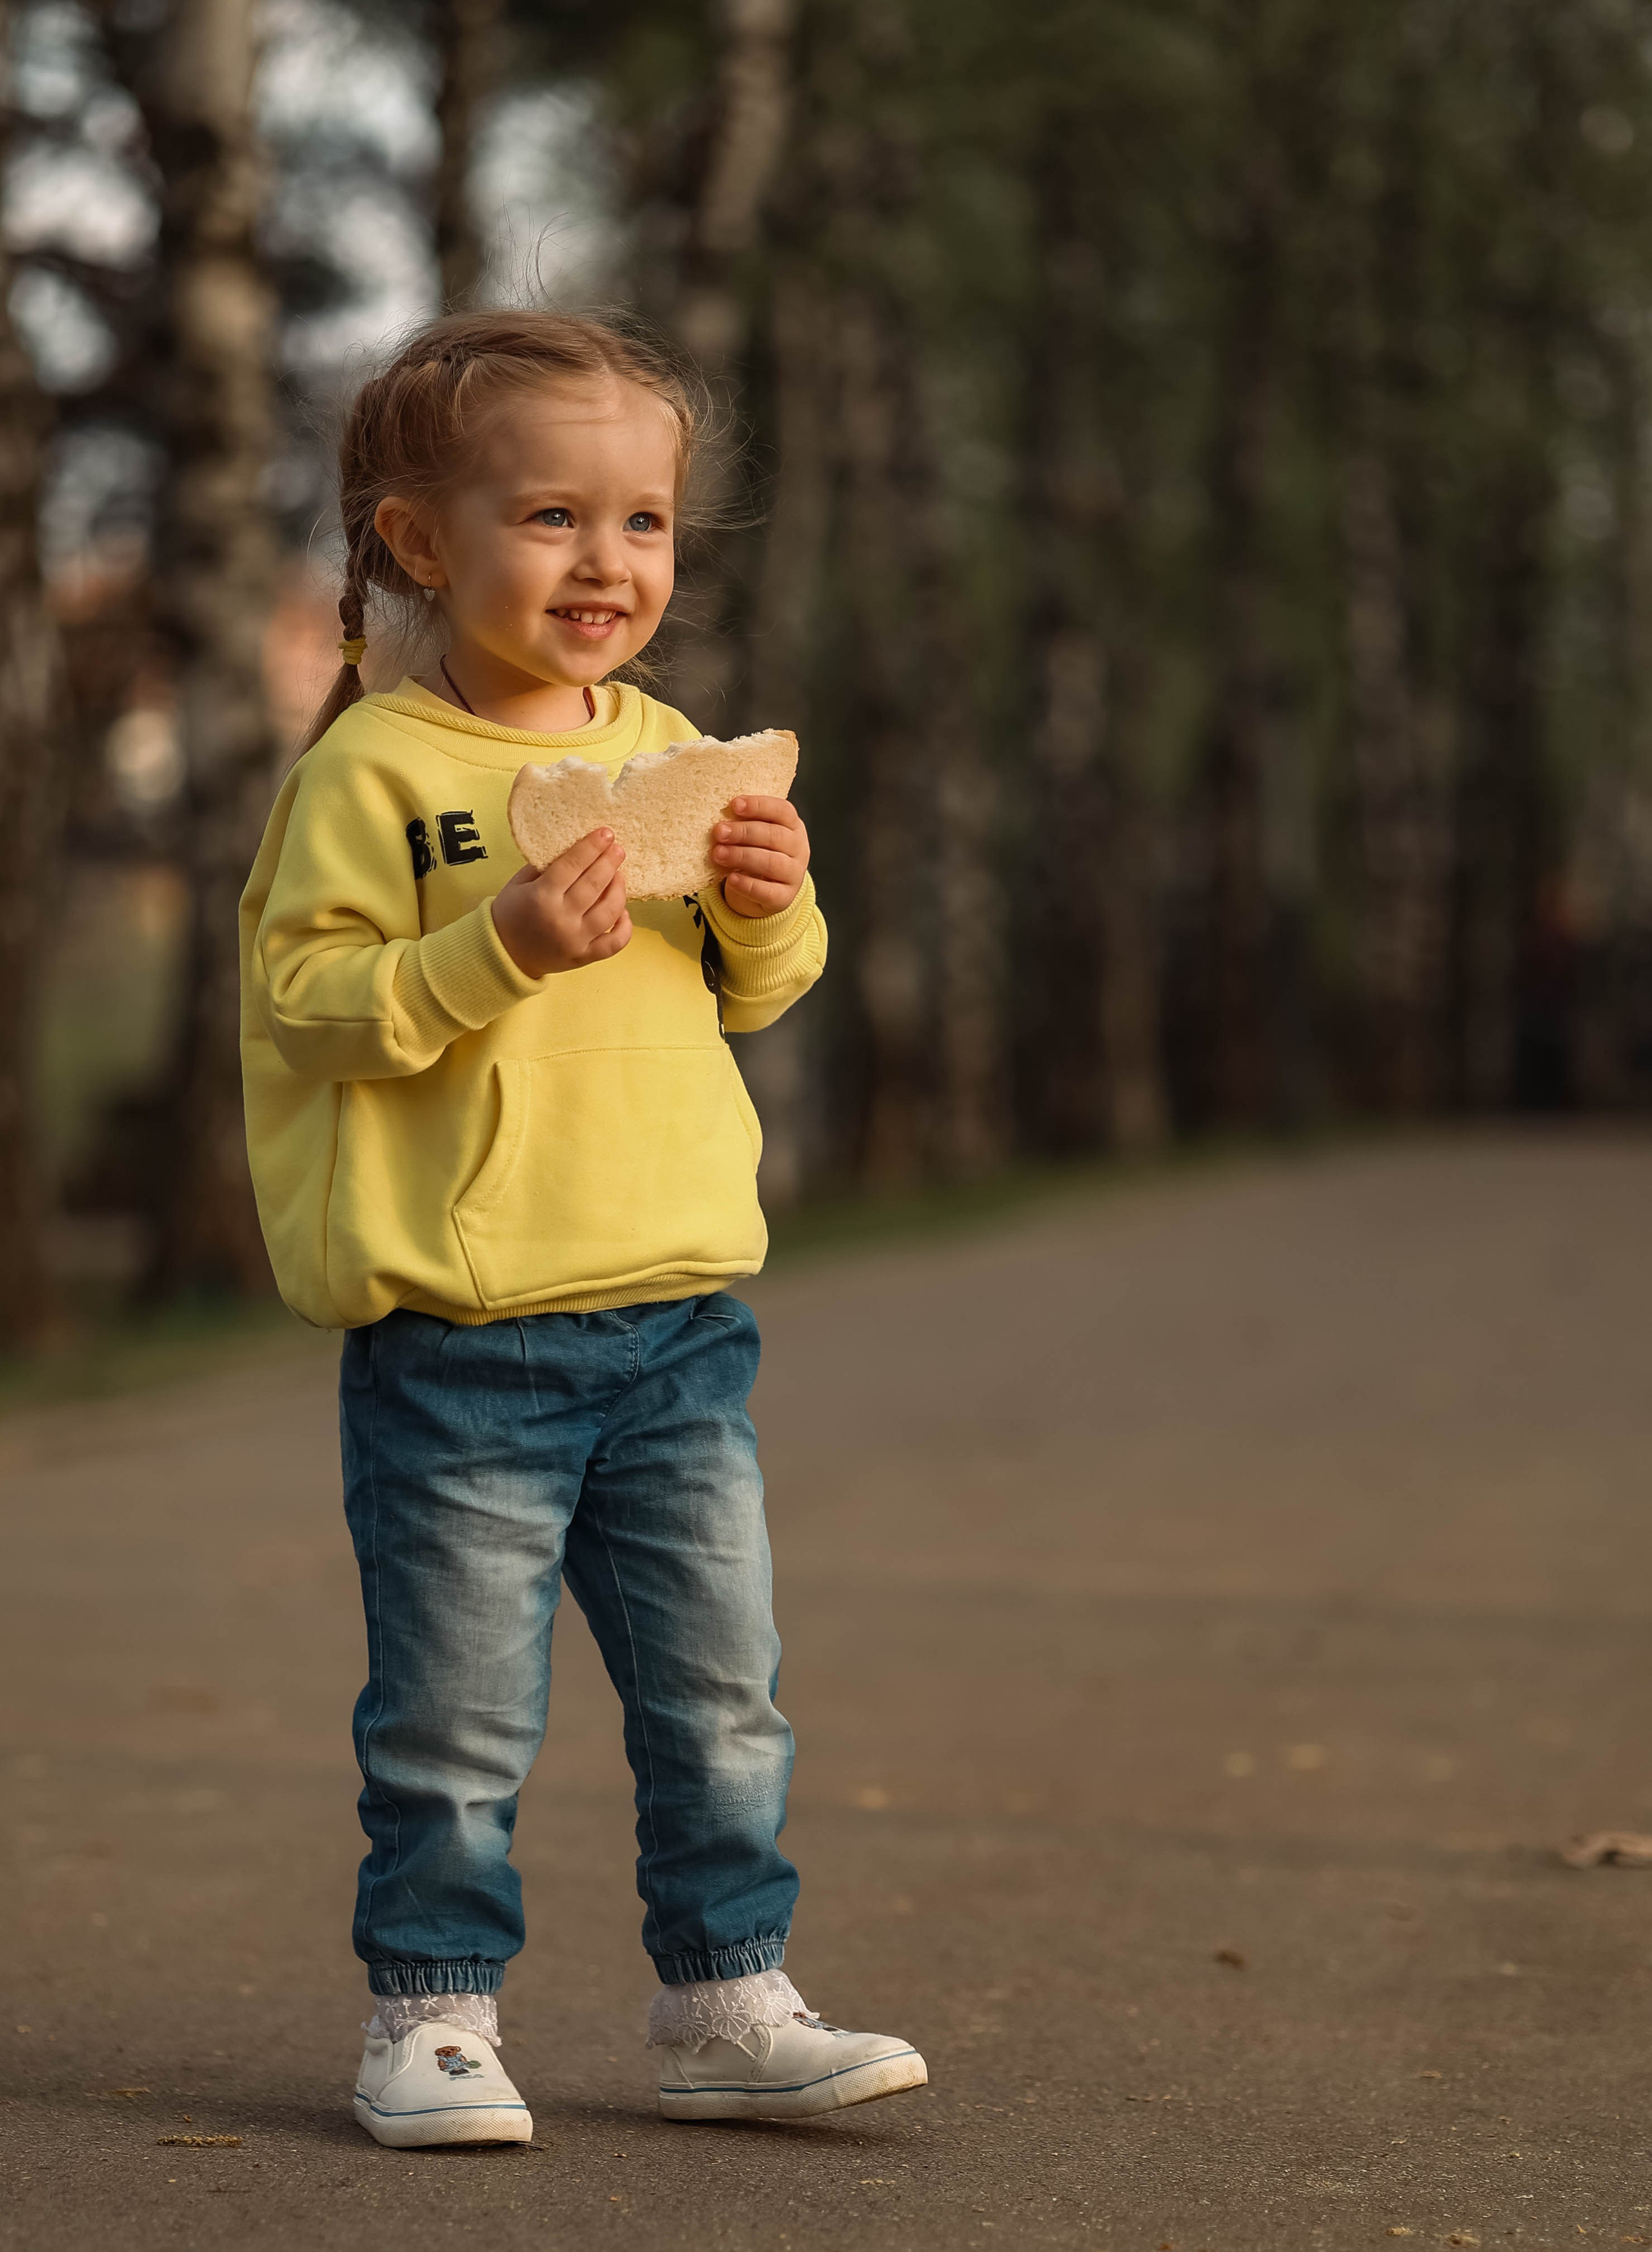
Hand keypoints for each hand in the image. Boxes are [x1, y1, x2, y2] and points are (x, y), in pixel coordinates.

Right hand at [491, 827, 631, 975]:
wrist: (504, 953)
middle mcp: (561, 918)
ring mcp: (575, 940)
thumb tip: (576, 848)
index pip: (573, 865)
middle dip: (609, 862)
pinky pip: (614, 944)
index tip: (606, 834)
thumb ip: (545, 866)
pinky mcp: (584, 957)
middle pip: (594, 884)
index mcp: (541, 896)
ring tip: (619, 876)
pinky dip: (625, 928)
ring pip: (609, 911)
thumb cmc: (511, 914)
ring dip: (619, 890)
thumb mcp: (519, 883)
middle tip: (618, 849)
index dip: (592, 847)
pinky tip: (623, 912)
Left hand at [712, 796, 810, 917]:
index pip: (782, 810)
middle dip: (744, 832)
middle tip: (719, 832)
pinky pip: (767, 892)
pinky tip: (731, 878)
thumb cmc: (759, 853)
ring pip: (771, 863)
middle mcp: (798, 848)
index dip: (759, 806)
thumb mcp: (756, 835)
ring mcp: (794, 874)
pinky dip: (747, 885)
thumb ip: (745, 823)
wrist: (767, 889)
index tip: (735, 804)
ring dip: (742, 856)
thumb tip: (721, 817)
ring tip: (718, 854)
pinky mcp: (785, 898)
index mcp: (793, 826)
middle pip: (774, 836)